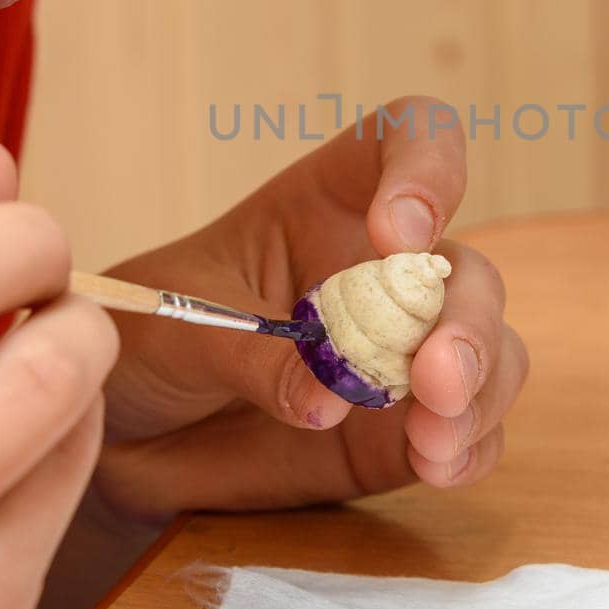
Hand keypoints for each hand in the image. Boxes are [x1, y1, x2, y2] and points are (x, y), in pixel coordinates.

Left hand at [92, 96, 528, 518]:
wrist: (120, 438)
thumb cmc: (144, 342)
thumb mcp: (176, 326)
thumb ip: (249, 353)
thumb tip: (329, 399)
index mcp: (326, 206)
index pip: (409, 142)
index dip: (426, 170)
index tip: (399, 236)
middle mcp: (381, 273)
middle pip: (463, 268)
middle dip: (463, 320)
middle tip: (435, 376)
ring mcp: (401, 354)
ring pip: (488, 349)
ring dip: (479, 388)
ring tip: (434, 439)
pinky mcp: (402, 431)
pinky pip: (468, 432)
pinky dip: (467, 448)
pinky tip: (438, 466)